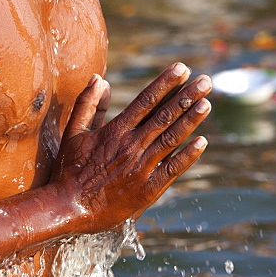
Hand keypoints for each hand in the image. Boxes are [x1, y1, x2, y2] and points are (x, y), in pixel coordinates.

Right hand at [50, 64, 210, 232]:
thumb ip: (87, 104)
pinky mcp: (148, 189)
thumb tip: (98, 78)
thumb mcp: (73, 132)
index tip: (182, 69)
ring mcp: (142, 167)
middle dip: (186, 97)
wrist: (68, 207)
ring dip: (191, 120)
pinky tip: (203, 142)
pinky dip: (188, 155)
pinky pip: (173, 169)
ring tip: (207, 103)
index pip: (146, 101)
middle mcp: (132, 146)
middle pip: (164, 116)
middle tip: (205, 81)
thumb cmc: (68, 169)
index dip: (166, 83)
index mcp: (115, 130)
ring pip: (172, 139)